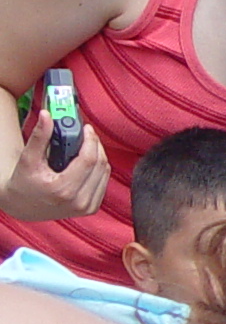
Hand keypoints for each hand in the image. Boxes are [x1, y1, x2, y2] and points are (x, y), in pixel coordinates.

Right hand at [3, 105, 106, 222]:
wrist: (22, 206)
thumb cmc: (23, 183)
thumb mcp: (28, 159)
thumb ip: (40, 137)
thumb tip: (47, 115)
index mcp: (63, 190)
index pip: (88, 160)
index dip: (90, 140)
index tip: (87, 128)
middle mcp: (78, 201)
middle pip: (99, 164)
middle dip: (94, 145)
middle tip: (86, 134)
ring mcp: (87, 207)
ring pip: (105, 172)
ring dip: (98, 155)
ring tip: (85, 146)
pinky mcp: (92, 208)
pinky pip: (104, 181)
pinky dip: (98, 168)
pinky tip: (87, 160)